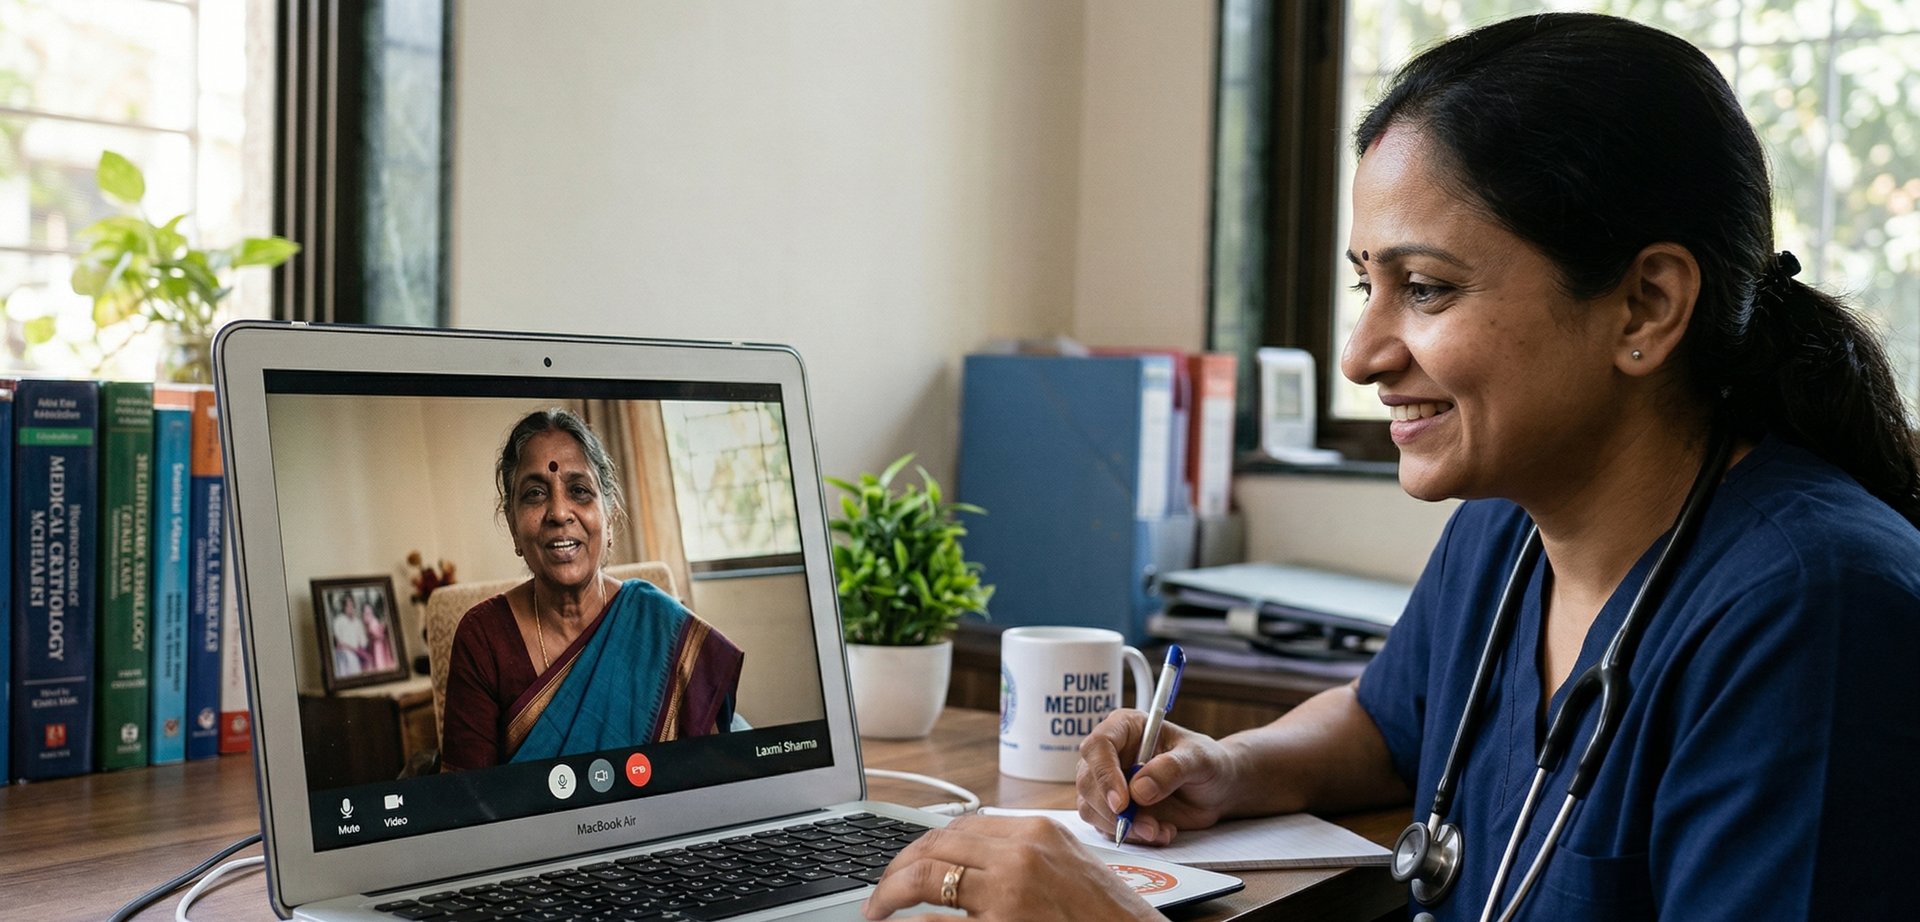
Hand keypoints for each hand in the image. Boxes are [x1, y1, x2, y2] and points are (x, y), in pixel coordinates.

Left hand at [862, 815, 1159, 920]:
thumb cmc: (1109, 915)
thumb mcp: (1068, 865)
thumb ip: (1022, 855)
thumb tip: (969, 861)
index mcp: (1037, 832)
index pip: (960, 827)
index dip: (923, 845)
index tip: (906, 862)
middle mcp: (1020, 855)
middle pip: (936, 846)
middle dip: (897, 868)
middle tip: (880, 891)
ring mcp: (1011, 892)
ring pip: (928, 879)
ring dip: (891, 893)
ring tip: (877, 910)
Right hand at [1076, 709, 1238, 845]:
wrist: (1215, 789)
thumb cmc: (1208, 763)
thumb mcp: (1199, 759)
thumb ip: (1171, 769)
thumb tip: (1138, 790)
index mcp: (1126, 728)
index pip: (1098, 745)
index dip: (1104, 774)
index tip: (1122, 803)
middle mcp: (1111, 754)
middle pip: (1088, 780)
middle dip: (1113, 811)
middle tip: (1148, 827)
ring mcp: (1108, 782)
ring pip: (1091, 808)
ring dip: (1123, 827)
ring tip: (1159, 830)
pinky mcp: (1112, 808)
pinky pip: (1106, 827)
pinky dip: (1132, 837)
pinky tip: (1160, 832)